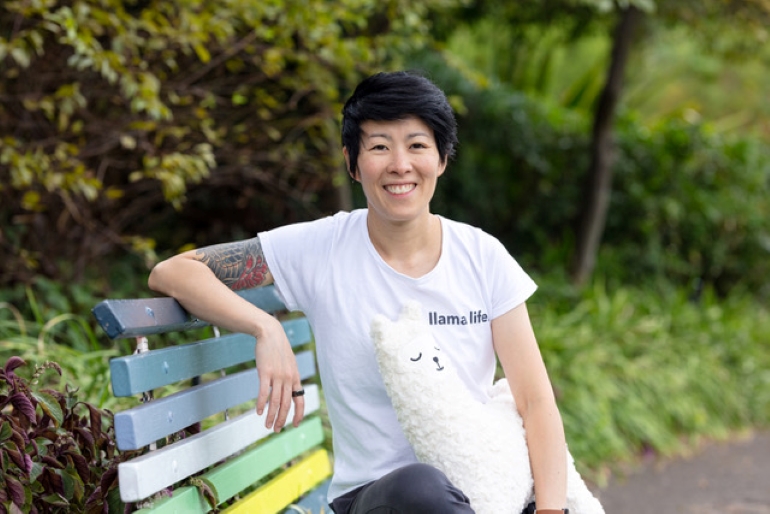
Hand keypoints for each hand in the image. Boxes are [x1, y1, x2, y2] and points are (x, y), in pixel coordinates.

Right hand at [254, 316, 304, 431]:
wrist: (271, 333)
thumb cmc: (279, 349)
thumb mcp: (289, 364)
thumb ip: (289, 377)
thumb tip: (288, 390)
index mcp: (295, 378)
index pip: (300, 401)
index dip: (298, 415)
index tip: (294, 425)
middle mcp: (288, 379)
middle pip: (286, 405)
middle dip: (282, 420)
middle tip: (276, 430)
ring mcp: (277, 376)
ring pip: (275, 402)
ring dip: (271, 416)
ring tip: (267, 426)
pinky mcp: (265, 372)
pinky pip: (264, 392)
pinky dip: (261, 403)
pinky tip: (258, 412)